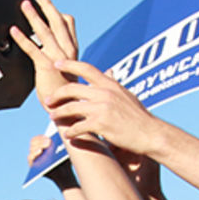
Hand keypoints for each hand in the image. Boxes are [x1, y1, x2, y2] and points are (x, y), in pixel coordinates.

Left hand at [12, 0, 80, 111]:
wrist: (69, 111)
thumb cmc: (66, 95)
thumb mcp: (67, 72)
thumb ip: (61, 60)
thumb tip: (52, 53)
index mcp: (72, 50)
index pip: (68, 23)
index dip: (57, 12)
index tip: (46, 3)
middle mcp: (67, 50)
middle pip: (57, 20)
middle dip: (46, 5)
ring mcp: (58, 57)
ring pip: (45, 30)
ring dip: (33, 15)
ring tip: (23, 5)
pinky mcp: (46, 67)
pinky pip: (33, 49)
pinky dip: (23, 38)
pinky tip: (14, 30)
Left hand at [42, 60, 163, 157]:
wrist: (151, 134)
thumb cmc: (140, 117)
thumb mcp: (127, 94)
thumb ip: (114, 83)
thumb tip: (109, 71)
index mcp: (110, 84)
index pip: (86, 68)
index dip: (69, 64)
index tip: (56, 64)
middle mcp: (104, 92)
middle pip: (71, 89)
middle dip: (56, 95)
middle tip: (47, 100)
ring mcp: (102, 108)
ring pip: (71, 108)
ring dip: (58, 113)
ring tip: (52, 117)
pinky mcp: (100, 124)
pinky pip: (78, 126)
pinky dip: (70, 132)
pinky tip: (67, 135)